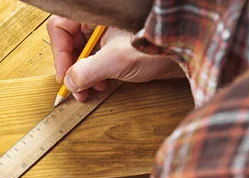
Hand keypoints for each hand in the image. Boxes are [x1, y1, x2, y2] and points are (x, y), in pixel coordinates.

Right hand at [47, 16, 183, 101]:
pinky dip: (95, 76)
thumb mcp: (116, 60)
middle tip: (76, 90)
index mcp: (97, 14)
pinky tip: (102, 87)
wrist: (189, 52)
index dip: (60, 53)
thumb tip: (69, 82)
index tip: (64, 76)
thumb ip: (87, 71)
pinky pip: (96, 61)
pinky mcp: (118, 48)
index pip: (61, 28)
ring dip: (83, 76)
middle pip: (71, 42)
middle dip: (72, 68)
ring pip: (83, 54)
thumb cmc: (159, 45)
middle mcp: (100, 22)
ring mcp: (109, 34)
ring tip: (90, 91)